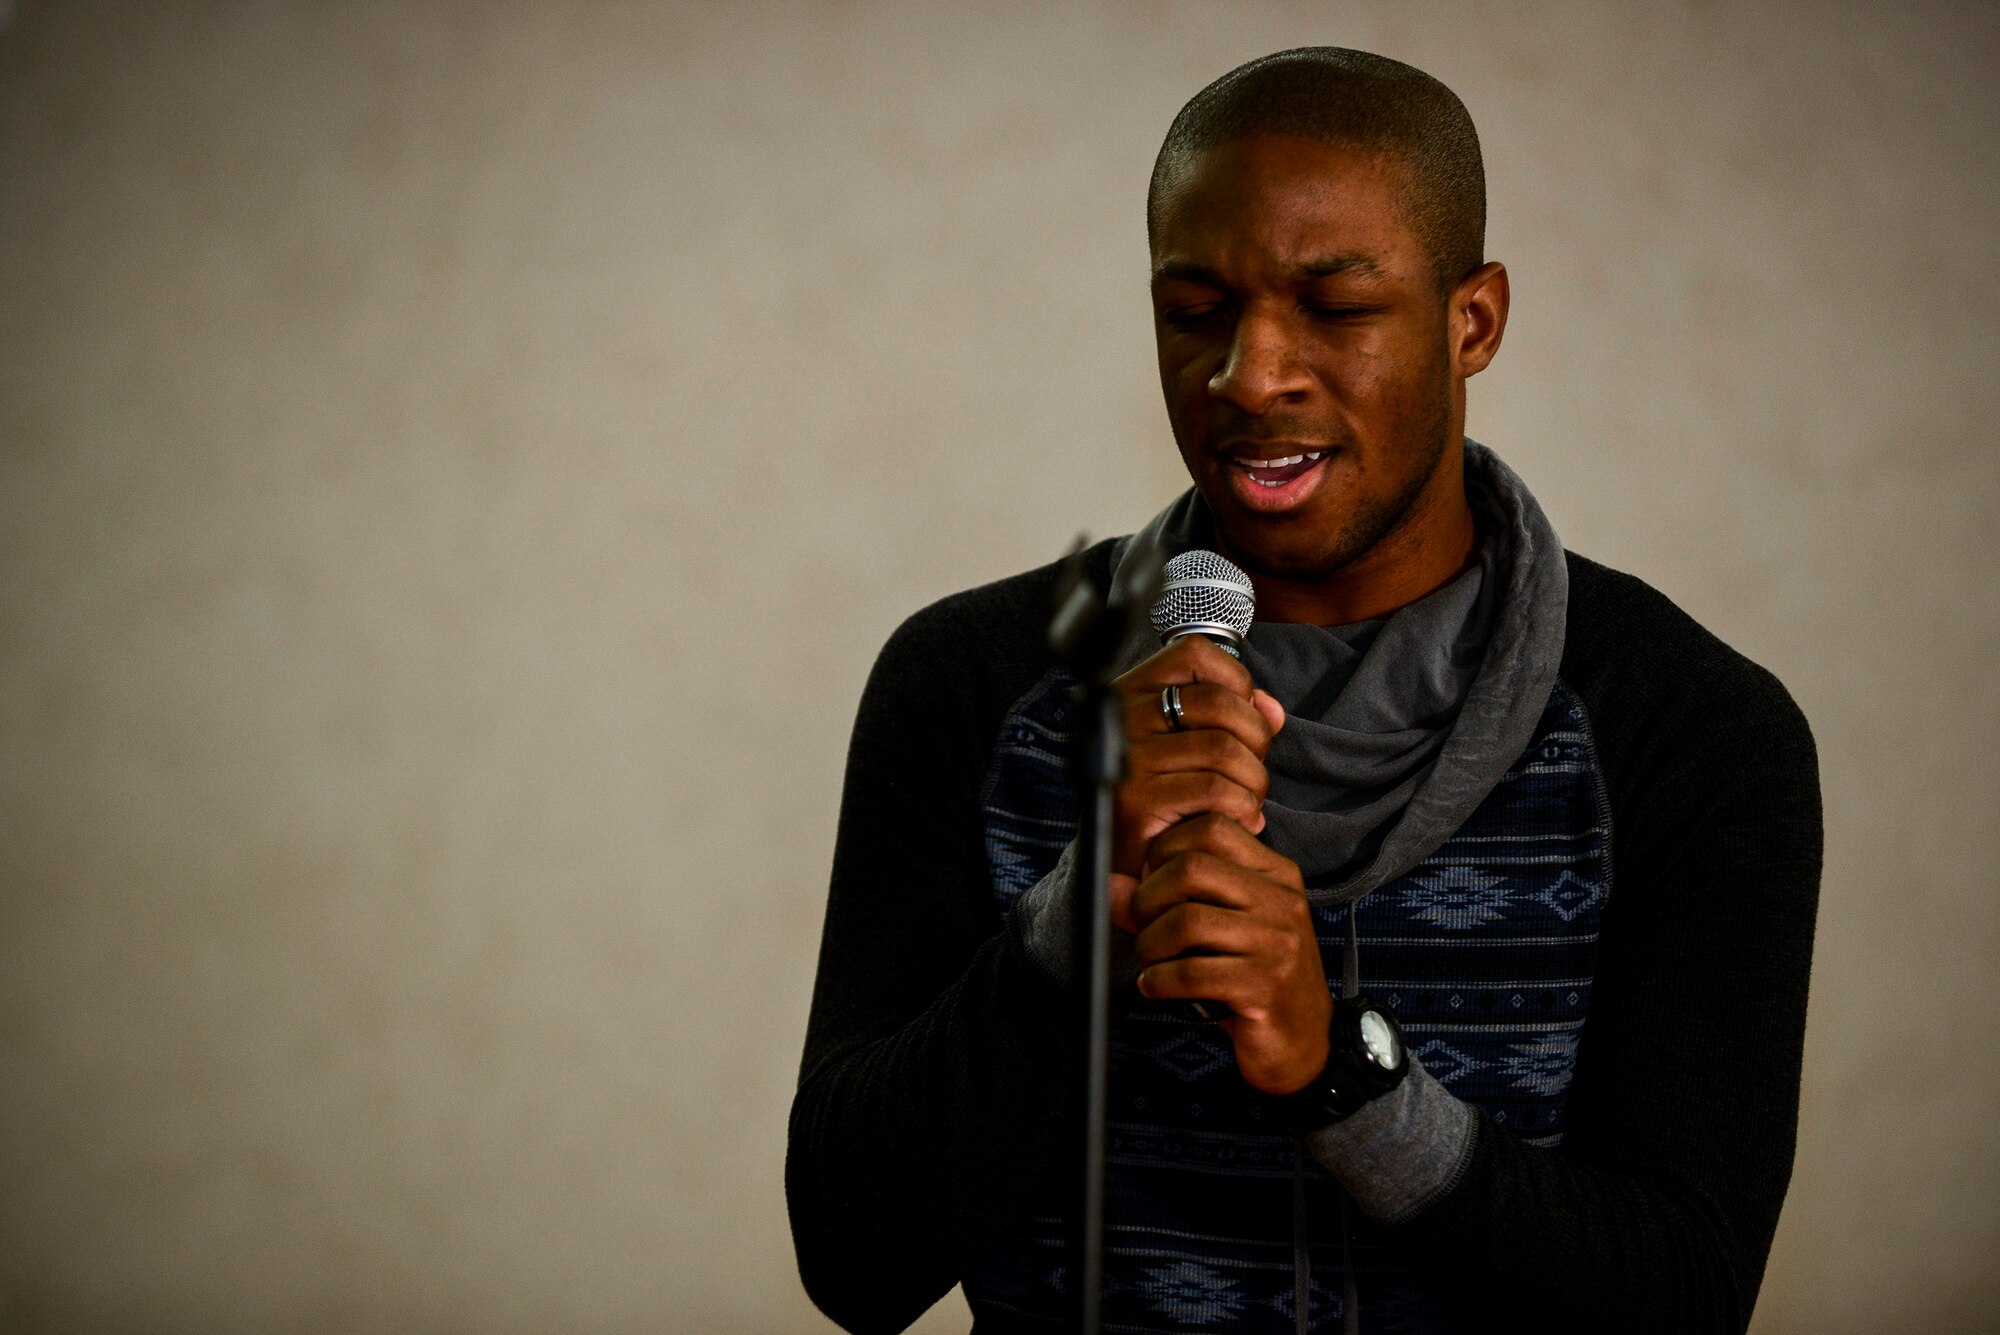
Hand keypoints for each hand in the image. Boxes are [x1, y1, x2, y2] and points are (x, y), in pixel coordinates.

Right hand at [1108, 635, 1285, 899]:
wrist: (1123, 869)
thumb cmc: (1167, 804)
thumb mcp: (1193, 750)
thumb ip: (1233, 720)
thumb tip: (1270, 708)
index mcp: (1130, 694)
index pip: (1194, 654)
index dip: (1236, 682)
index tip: (1241, 720)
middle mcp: (1121, 719)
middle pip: (1218, 702)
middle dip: (1255, 739)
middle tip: (1250, 772)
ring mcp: (1124, 760)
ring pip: (1224, 748)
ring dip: (1253, 782)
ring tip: (1245, 803)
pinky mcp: (1134, 802)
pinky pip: (1216, 789)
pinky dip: (1242, 808)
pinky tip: (1236, 822)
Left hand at [1127, 814, 1331, 1095]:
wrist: (1303, 1042)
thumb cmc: (1253, 977)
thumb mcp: (1218, 929)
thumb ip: (1164, 901)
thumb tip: (1109, 885)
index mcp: (1275, 874)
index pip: (1212, 828)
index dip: (1165, 850)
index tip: (1151, 882)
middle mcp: (1281, 900)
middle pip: (1191, 868)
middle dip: (1148, 897)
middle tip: (1142, 925)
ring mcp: (1277, 942)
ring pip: (1187, 920)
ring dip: (1150, 943)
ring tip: (1148, 961)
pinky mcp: (1265, 986)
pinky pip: (1192, 972)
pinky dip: (1159, 980)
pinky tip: (1154, 987)